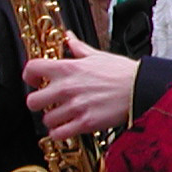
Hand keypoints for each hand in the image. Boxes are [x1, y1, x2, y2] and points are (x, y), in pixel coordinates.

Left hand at [23, 35, 138, 138]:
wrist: (142, 88)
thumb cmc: (123, 73)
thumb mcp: (98, 56)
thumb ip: (78, 48)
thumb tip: (69, 37)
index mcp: (68, 68)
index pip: (31, 68)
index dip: (29, 76)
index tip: (35, 81)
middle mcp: (67, 88)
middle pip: (32, 101)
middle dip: (39, 104)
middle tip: (49, 103)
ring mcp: (75, 106)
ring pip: (46, 119)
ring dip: (54, 119)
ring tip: (64, 116)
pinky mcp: (85, 123)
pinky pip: (58, 134)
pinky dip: (60, 133)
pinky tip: (68, 127)